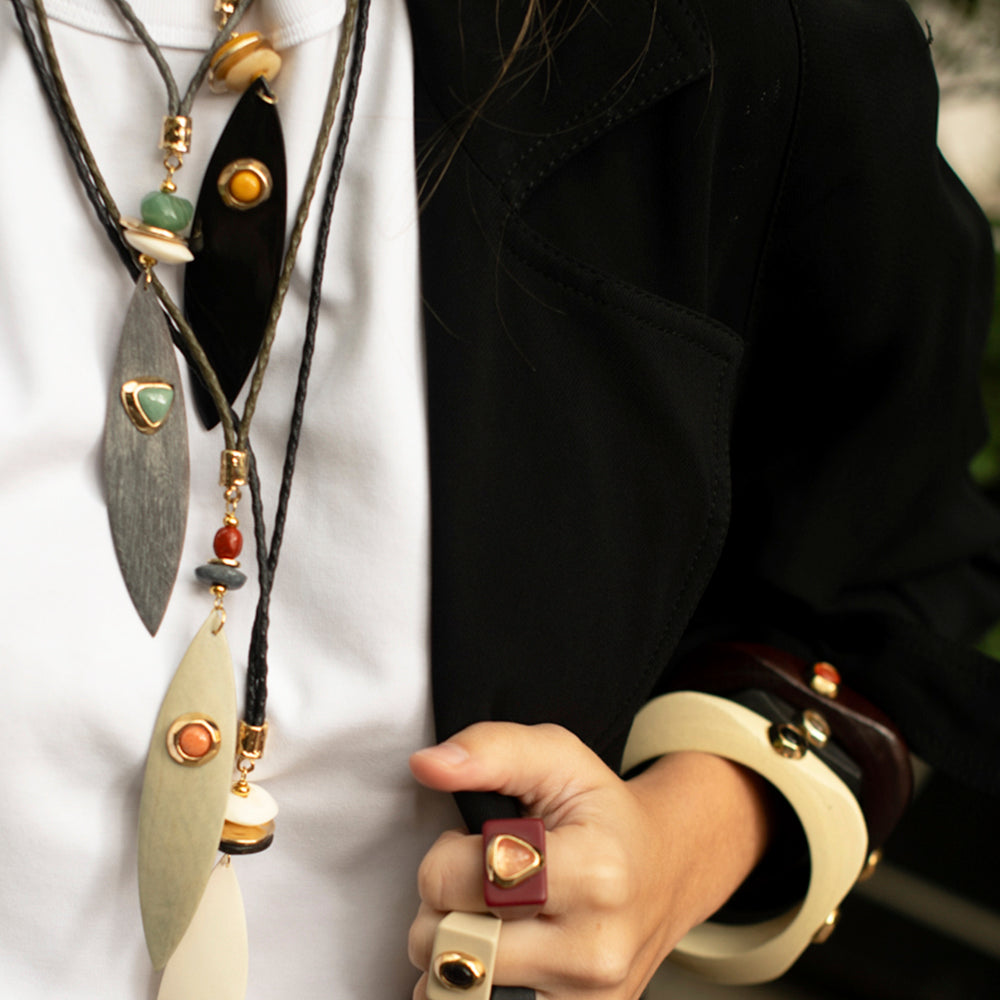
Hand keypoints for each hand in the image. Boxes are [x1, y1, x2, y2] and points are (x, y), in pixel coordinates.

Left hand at [408, 722, 771, 998]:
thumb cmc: (601, 813)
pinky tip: (498, 955)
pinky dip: (468, 989)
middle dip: (440, 907)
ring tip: (488, 918)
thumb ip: (491, 750)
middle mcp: (595, 950)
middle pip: (445, 945)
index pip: (452, 881)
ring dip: (451, 953)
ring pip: (451, 992)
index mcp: (594, 873)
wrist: (664, 871)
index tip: (478, 843)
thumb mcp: (558, 757)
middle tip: (478, 882)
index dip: (445, 854)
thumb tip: (427, 764)